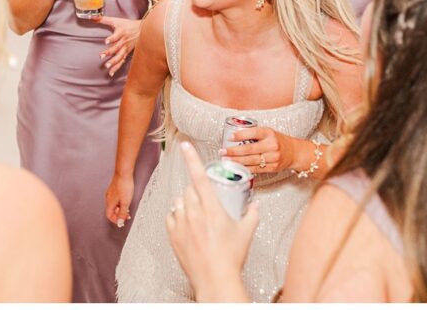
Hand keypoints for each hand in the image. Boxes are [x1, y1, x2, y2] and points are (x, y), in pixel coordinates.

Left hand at [95, 16, 140, 76]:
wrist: (142, 30)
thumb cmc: (127, 24)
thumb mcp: (116, 20)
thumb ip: (103, 19)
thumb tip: (91, 17)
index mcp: (121, 32)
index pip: (116, 36)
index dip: (111, 38)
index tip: (106, 41)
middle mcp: (124, 41)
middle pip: (117, 48)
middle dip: (109, 52)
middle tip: (101, 56)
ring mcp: (126, 48)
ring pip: (120, 56)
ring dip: (113, 62)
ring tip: (107, 66)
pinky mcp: (127, 53)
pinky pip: (122, 61)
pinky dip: (117, 67)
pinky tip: (111, 73)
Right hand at [104, 173, 133, 227]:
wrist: (123, 173)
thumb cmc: (124, 186)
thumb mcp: (125, 202)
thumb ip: (122, 213)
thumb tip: (119, 222)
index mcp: (109, 203)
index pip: (109, 215)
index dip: (115, 220)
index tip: (123, 221)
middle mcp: (108, 198)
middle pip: (111, 210)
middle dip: (119, 214)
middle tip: (127, 215)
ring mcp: (110, 193)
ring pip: (113, 204)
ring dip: (120, 208)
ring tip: (127, 208)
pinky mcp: (113, 188)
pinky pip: (115, 199)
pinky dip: (120, 202)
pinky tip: (126, 199)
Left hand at [166, 142, 257, 301]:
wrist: (215, 280)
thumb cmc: (231, 258)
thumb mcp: (246, 232)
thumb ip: (252, 215)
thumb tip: (255, 205)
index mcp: (211, 208)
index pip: (199, 176)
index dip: (191, 158)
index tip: (185, 145)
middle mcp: (194, 213)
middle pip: (189, 190)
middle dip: (196, 190)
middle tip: (206, 201)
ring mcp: (181, 224)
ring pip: (179, 202)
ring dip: (186, 202)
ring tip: (196, 213)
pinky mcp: (173, 236)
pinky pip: (171, 217)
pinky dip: (177, 215)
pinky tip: (185, 222)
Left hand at [220, 125, 297, 173]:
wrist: (294, 152)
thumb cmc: (277, 141)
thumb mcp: (268, 132)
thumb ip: (254, 135)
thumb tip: (234, 138)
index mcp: (269, 133)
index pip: (253, 133)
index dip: (240, 135)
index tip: (230, 137)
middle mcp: (272, 145)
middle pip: (250, 149)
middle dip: (234, 151)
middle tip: (223, 152)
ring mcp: (273, 157)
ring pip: (251, 160)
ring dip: (237, 161)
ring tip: (226, 160)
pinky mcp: (273, 168)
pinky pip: (256, 169)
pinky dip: (245, 168)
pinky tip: (236, 167)